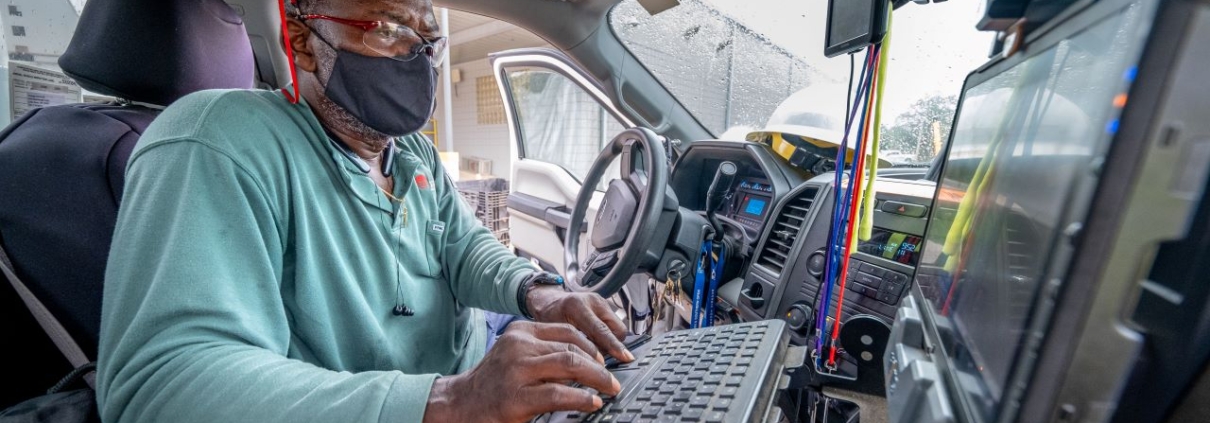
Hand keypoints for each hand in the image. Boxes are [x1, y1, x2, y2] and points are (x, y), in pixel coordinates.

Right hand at [423, 321, 621, 422]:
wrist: (461, 404)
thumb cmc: (493, 383)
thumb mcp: (517, 356)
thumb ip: (545, 352)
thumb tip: (587, 359)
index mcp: (521, 332)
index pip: (568, 330)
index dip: (593, 344)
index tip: (606, 359)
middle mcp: (519, 346)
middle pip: (573, 347)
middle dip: (600, 364)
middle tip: (613, 379)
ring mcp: (517, 370)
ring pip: (570, 365)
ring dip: (597, 378)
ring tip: (610, 388)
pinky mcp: (517, 397)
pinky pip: (559, 393)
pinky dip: (581, 398)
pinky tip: (593, 402)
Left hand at [526, 286, 634, 362]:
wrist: (549, 301)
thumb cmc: (548, 317)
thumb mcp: (554, 333)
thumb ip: (573, 346)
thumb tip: (591, 366)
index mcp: (576, 306)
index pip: (601, 330)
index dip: (613, 346)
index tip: (625, 358)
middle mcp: (592, 301)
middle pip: (616, 330)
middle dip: (613, 347)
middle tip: (603, 361)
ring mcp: (601, 302)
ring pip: (618, 328)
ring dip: (612, 343)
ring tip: (596, 350)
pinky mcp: (606, 305)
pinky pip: (615, 326)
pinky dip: (609, 337)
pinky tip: (597, 343)